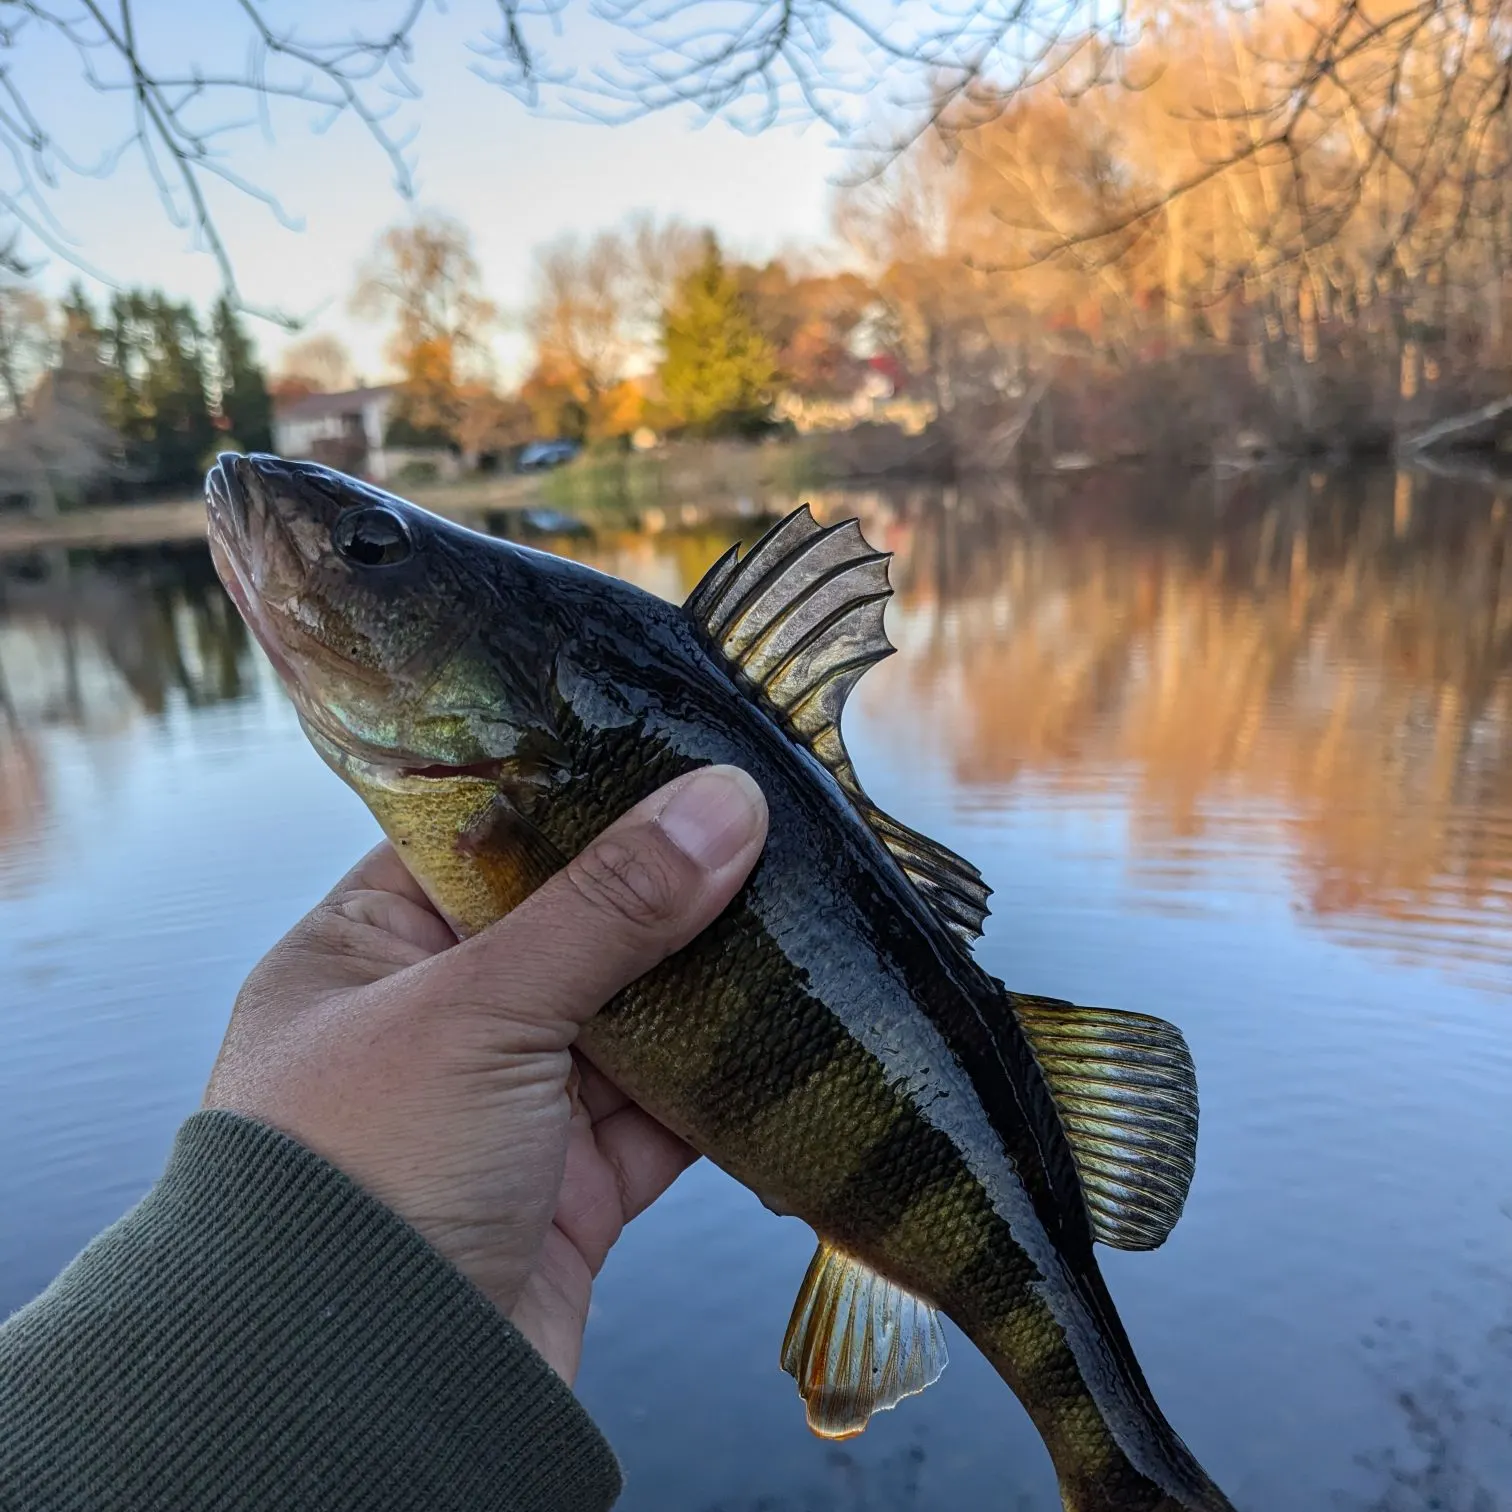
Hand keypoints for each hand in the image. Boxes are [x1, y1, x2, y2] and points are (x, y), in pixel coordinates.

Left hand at [204, 765, 767, 1383]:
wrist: (363, 1403)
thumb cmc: (363, 1180)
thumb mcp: (479, 1011)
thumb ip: (608, 906)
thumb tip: (721, 804)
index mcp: (363, 955)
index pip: (475, 845)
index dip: (570, 800)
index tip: (667, 756)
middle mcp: (433, 1025)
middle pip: (569, 930)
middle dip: (660, 894)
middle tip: (757, 830)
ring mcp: (506, 1109)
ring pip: (628, 1022)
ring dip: (703, 987)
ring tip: (793, 917)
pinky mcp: (570, 1189)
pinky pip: (662, 1116)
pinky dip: (720, 1085)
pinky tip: (782, 1036)